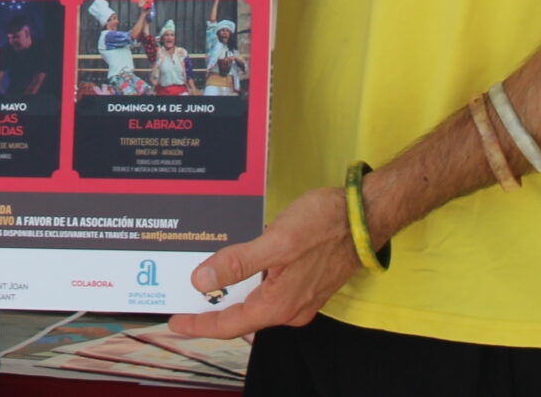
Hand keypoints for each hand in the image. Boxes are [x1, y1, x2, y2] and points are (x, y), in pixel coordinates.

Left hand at [164, 185, 360, 338]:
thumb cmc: (324, 226)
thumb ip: (238, 264)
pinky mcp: (305, 280)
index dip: (200, 324)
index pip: (230, 324)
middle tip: (181, 302)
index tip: (175, 322)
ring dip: (229, 295)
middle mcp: (290, 308)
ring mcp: (299, 295)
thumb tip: (201, 282)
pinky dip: (247, 282)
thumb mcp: (276, 242)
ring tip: (201, 284)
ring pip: (255, 302)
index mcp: (280, 305)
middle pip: (241, 316)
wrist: (365, 217)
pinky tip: (236, 267)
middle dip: (211, 310)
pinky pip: (268, 289)